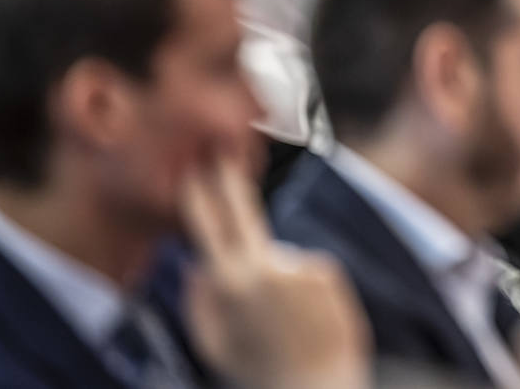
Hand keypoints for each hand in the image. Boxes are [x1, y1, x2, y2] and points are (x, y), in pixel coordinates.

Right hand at [181, 156, 371, 388]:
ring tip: (287, 327)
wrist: (315, 387)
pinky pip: (307, 274)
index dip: (199, 196)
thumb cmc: (259, 373)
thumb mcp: (214, 345)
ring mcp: (297, 266)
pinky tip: (309, 323)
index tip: (194, 168)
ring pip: (279, 262)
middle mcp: (262, 267)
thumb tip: (197, 267)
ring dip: (281, 286)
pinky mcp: (326, 272)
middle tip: (223, 154)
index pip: (208, 228)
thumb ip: (199, 303)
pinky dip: (307, 293)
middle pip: (243, 214)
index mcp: (227, 286)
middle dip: (229, 182)